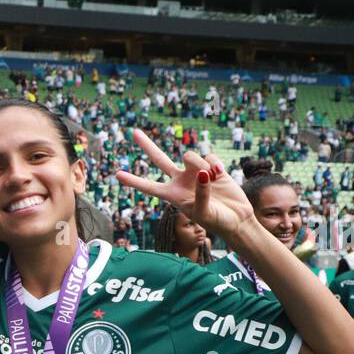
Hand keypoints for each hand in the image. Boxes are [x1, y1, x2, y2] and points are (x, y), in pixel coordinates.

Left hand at [115, 130, 255, 238]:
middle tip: (133, 132)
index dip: (134, 181)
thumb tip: (202, 172)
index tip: (117, 175)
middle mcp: (180, 181)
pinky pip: (209, 156)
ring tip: (211, 178)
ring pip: (190, 155)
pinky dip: (215, 164)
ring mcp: (195, 172)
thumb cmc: (217, 221)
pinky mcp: (211, 167)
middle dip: (147, 146)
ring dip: (200, 162)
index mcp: (172, 195)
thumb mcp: (204, 212)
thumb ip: (200, 192)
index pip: (149, 186)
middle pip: (160, 159)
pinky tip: (220, 175)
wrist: (237, 218)